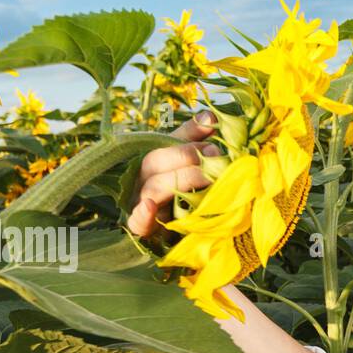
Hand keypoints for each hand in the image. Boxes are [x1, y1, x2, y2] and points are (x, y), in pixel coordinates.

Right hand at [126, 111, 222, 238]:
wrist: (172, 236)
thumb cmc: (182, 195)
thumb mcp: (188, 166)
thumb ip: (195, 141)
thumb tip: (212, 116)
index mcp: (153, 161)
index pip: (164, 144)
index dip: (188, 142)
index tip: (214, 142)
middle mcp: (142, 179)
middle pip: (155, 161)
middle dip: (186, 157)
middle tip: (215, 158)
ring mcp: (139, 203)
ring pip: (152, 187)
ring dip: (180, 180)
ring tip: (207, 179)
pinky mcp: (141, 228)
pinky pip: (136, 221)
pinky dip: (142, 214)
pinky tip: (150, 206)